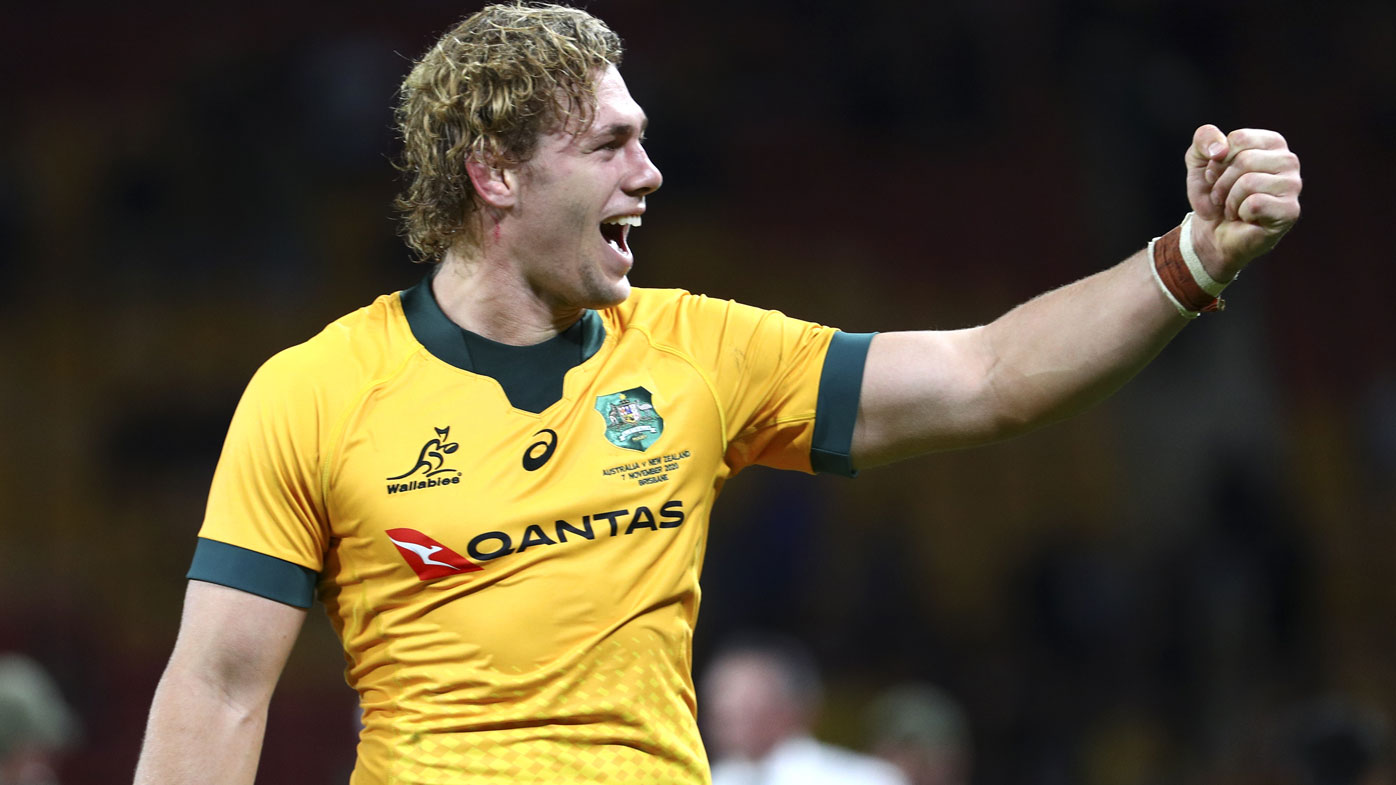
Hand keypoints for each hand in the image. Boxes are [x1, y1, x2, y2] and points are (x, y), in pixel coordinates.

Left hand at [1185, 124, 1301, 280]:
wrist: (1211, 232)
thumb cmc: (1212, 194)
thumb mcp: (1198, 161)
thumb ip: (1204, 139)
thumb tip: (1220, 148)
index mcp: (1271, 143)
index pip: (1239, 139)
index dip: (1217, 161)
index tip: (1216, 174)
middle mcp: (1288, 160)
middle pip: (1244, 160)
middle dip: (1222, 182)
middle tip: (1222, 196)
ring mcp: (1293, 186)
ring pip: (1249, 182)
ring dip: (1229, 199)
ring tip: (1232, 207)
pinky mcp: (1290, 210)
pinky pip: (1255, 204)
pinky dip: (1239, 213)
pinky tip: (1244, 218)